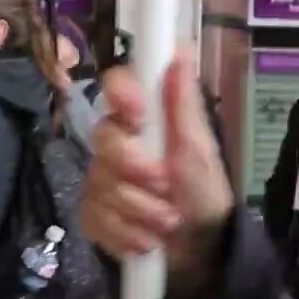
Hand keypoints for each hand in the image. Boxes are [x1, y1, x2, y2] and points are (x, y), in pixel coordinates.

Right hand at [81, 50, 233, 270]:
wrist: (202, 247)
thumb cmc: (204, 191)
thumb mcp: (200, 149)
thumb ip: (185, 105)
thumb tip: (181, 51)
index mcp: (143, 119)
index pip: (116, 86)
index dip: (122, 95)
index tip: (140, 113)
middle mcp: (116, 144)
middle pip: (102, 139)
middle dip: (136, 169)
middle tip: (166, 186)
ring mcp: (101, 179)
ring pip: (100, 185)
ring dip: (141, 209)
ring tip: (169, 221)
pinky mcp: (94, 215)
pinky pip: (95, 218)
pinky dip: (126, 233)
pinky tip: (147, 240)